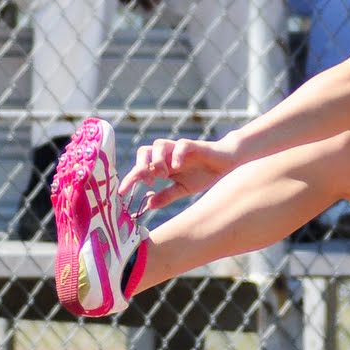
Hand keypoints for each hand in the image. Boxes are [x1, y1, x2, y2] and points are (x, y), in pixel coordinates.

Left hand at [120, 136, 236, 210]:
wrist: (226, 164)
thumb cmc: (204, 174)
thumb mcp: (183, 189)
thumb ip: (166, 195)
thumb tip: (148, 205)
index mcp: (163, 165)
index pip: (141, 169)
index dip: (130, 179)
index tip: (122, 192)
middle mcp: (168, 155)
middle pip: (144, 151)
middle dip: (141, 165)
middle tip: (148, 181)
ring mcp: (179, 149)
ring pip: (159, 144)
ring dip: (157, 160)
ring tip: (164, 175)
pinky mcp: (194, 146)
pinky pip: (181, 145)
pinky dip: (176, 155)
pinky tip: (177, 168)